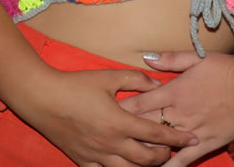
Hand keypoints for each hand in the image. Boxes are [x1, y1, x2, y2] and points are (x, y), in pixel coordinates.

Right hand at [13, 67, 196, 166]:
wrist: (41, 98)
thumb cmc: (76, 85)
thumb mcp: (109, 76)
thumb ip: (137, 80)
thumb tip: (158, 84)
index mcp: (120, 122)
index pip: (156, 134)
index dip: (177, 139)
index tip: (192, 139)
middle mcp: (110, 144)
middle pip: (146, 160)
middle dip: (164, 157)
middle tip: (171, 151)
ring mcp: (95, 155)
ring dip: (143, 166)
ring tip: (152, 159)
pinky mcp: (82, 160)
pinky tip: (124, 165)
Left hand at [118, 52, 233, 166]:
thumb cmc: (226, 71)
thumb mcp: (197, 58)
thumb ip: (170, 59)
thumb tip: (146, 57)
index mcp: (172, 91)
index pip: (138, 103)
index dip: (120, 109)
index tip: (104, 113)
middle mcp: (177, 113)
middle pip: (143, 125)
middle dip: (124, 132)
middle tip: (107, 137)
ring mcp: (189, 131)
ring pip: (159, 145)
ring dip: (142, 151)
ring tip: (125, 156)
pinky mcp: (203, 143)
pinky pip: (182, 159)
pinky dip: (168, 166)